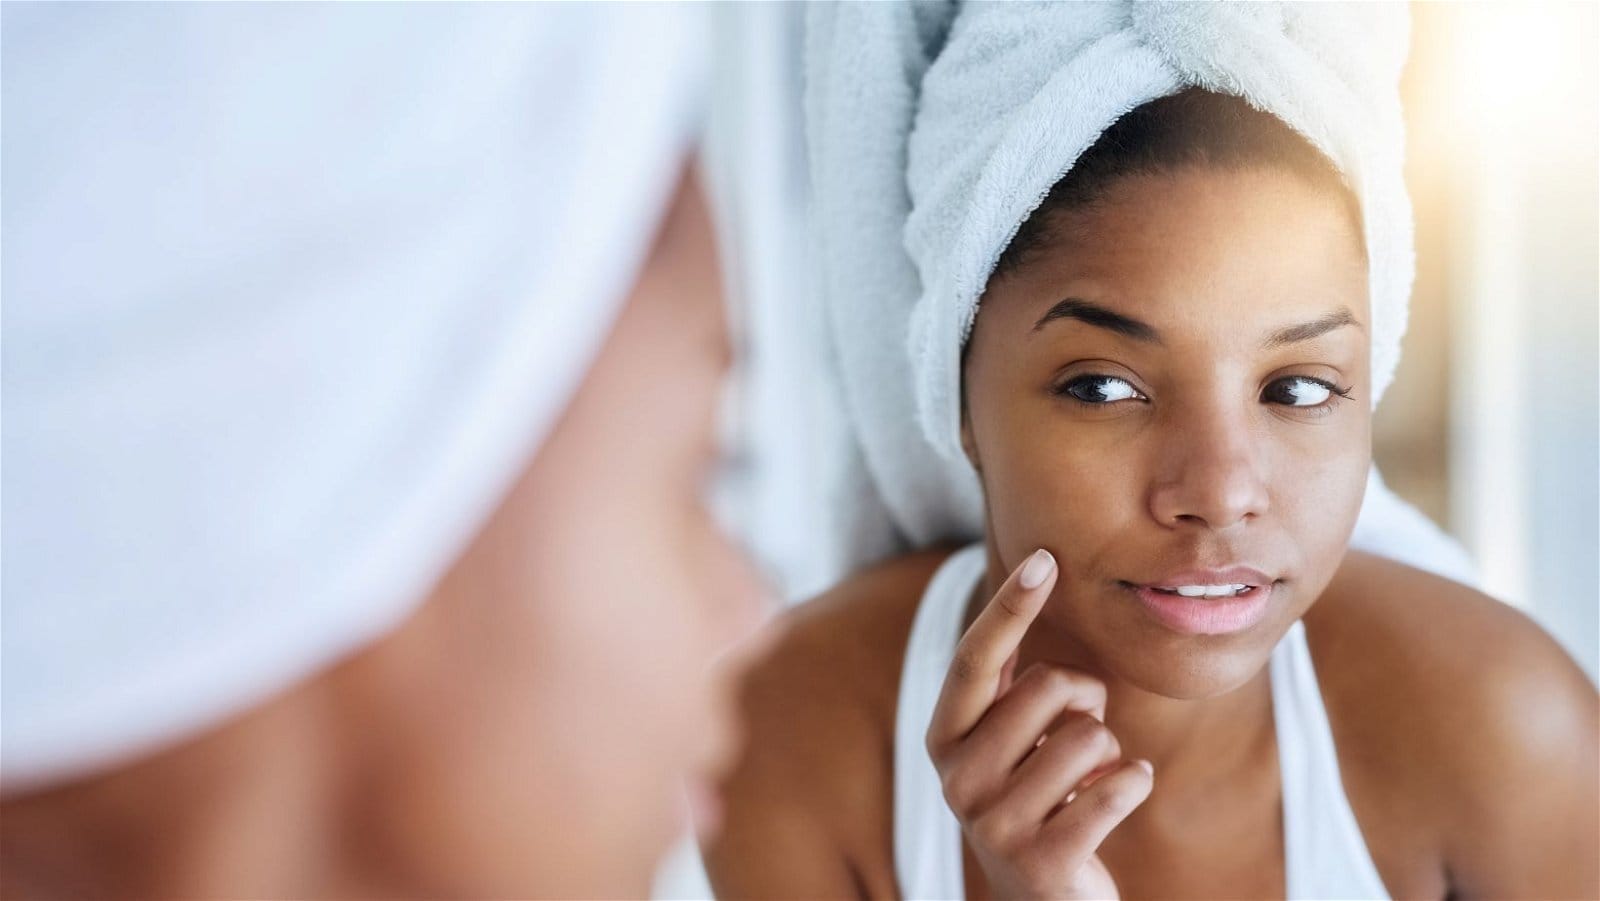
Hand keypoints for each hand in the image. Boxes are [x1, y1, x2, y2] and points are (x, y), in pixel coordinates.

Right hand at [925, 549, 1153, 899]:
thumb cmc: (1036, 801)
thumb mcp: (1009, 741)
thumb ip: (1008, 680)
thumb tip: (1028, 576)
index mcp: (944, 738)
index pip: (975, 658)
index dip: (1010, 607)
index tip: (1044, 559)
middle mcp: (957, 778)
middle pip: (1050, 687)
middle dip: (1087, 700)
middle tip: (1081, 735)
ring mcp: (994, 823)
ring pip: (1091, 736)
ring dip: (1110, 754)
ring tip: (1088, 783)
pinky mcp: (1042, 860)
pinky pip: (1119, 786)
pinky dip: (1134, 784)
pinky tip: (1115, 801)